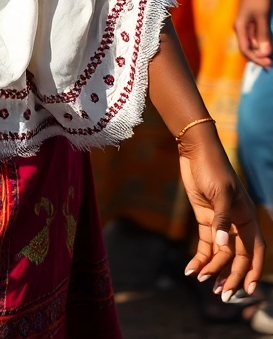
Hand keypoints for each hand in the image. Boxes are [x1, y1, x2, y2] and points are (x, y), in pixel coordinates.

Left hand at [179, 127, 263, 299]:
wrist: (195, 150)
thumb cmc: (213, 168)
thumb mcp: (220, 193)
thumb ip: (222, 220)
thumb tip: (223, 247)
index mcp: (247, 217)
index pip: (254, 250)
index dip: (253, 270)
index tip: (248, 289)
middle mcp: (236, 223)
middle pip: (237, 256)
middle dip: (230, 276)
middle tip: (221, 294)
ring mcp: (220, 222)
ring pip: (221, 254)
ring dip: (213, 269)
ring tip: (202, 282)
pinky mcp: (205, 220)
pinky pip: (205, 245)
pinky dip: (200, 258)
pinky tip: (190, 270)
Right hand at [236, 0, 272, 66]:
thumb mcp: (262, 16)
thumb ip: (263, 34)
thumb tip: (265, 53)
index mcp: (240, 27)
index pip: (245, 49)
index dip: (256, 58)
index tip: (269, 63)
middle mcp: (242, 28)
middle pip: (249, 47)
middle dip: (260, 56)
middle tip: (272, 62)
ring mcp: (247, 24)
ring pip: (254, 42)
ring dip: (263, 49)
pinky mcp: (253, 20)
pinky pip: (257, 35)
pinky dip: (264, 41)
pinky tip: (271, 44)